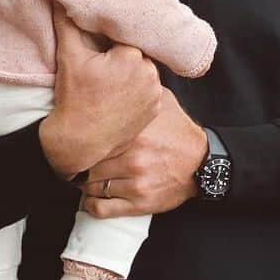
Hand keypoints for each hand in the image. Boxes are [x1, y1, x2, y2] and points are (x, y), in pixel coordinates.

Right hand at [39, 5, 161, 179]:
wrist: (79, 141)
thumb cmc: (73, 98)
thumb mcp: (69, 56)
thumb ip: (68, 23)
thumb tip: (62, 0)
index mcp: (132, 54)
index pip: (126, 34)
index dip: (111, 39)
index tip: (100, 48)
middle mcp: (150, 71)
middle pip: (136, 51)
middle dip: (122, 54)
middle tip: (103, 67)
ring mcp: (155, 92)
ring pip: (143, 69)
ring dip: (131, 71)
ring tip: (110, 82)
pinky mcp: (155, 107)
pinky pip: (149, 88)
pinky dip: (138, 88)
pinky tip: (120, 94)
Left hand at [78, 88, 208, 217]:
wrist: (203, 163)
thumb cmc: (179, 132)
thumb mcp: (163, 102)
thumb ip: (139, 89)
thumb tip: (118, 71)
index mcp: (134, 134)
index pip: (92, 138)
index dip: (81, 138)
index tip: (77, 138)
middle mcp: (132, 159)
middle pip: (88, 163)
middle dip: (81, 161)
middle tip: (78, 158)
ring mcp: (135, 183)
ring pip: (91, 186)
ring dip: (85, 183)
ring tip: (84, 176)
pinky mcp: (139, 203)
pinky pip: (102, 208)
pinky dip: (91, 204)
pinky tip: (89, 197)